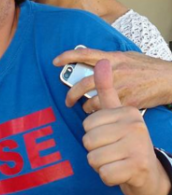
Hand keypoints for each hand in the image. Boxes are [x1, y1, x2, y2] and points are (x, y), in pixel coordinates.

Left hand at [54, 49, 171, 111]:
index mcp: (112, 58)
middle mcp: (114, 72)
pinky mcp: (128, 102)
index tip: (55, 61)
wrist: (169, 79)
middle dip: (71, 93)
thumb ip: (109, 59)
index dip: (68, 56)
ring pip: (94, 100)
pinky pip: (108, 111)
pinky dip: (102, 115)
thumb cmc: (147, 67)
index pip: (85, 54)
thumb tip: (93, 61)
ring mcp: (121, 88)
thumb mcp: (127, 56)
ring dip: (86, 107)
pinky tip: (102, 118)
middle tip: (67, 101)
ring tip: (85, 111)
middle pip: (84, 83)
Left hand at [83, 60, 170, 194]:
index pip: (88, 122)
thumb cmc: (127, 141)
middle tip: (112, 150)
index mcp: (128, 111)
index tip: (108, 137)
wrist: (149, 172)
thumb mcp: (118, 113)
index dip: (92, 133)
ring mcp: (138, 145)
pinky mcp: (137, 165)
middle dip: (95, 149)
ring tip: (115, 160)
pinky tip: (120, 171)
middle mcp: (135, 125)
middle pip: (88, 139)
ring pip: (93, 157)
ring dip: (100, 163)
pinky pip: (103, 172)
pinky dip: (108, 176)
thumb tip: (102, 61)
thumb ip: (106, 89)